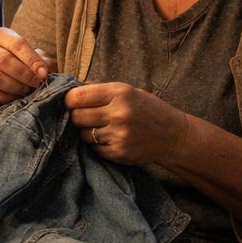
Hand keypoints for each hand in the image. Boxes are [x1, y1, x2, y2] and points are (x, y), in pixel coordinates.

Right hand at [0, 27, 52, 111]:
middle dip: (24, 74)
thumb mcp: (34, 60)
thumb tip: (45, 71)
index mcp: (1, 36)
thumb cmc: (22, 66)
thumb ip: (44, 62)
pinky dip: (8, 97)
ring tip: (27, 90)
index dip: (32, 60)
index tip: (43, 73)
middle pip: (3, 59)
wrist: (1, 84)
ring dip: (16, 86)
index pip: (17, 43)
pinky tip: (16, 98)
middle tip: (37, 83)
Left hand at [64, 82, 189, 166]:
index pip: (76, 97)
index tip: (71, 103)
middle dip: (77, 116)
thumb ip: (98, 90)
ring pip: (83, 134)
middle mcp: (118, 114)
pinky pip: (94, 148)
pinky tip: (110, 139)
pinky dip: (97, 145)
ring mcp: (119, 135)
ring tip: (102, 128)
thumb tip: (67, 90)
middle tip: (87, 116)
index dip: (69, 100)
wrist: (173, 135)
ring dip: (87, 132)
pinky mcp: (119, 152)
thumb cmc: (146, 109)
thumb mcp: (127, 91)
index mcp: (119, 93)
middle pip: (76, 117)